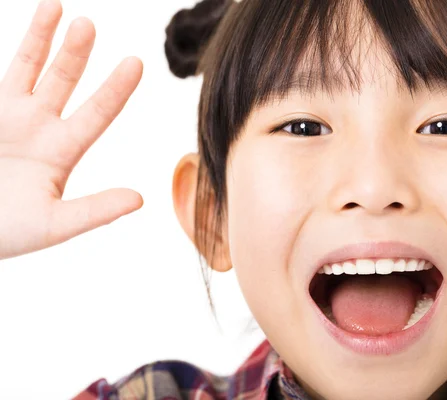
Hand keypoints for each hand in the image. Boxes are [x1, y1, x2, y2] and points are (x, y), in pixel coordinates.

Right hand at [0, 0, 142, 259]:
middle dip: (76, 53)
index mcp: (61, 151)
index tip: (136, 62)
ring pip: (27, 67)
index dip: (116, 88)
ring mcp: (6, 115)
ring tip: (56, 6)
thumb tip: (140, 199)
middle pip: (64, 80)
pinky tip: (30, 30)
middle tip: (89, 25)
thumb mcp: (52, 225)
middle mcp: (38, 127)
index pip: (97, 113)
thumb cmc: (4, 234)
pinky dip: (15, 54)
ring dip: (41, 38)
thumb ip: (93, 211)